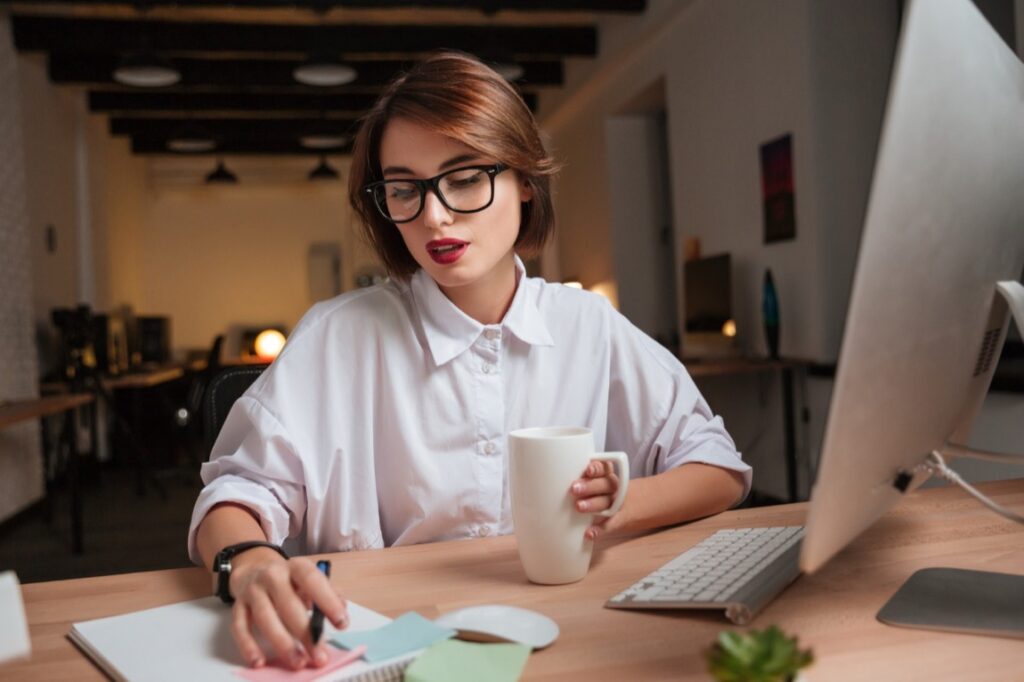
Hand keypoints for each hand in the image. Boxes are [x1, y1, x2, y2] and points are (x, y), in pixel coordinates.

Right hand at [228, 549, 348, 669]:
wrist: (253, 568)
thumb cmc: (289, 580)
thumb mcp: (310, 580)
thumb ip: (329, 593)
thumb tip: (342, 613)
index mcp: (296, 567)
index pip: (312, 580)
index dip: (327, 600)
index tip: (341, 623)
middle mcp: (273, 575)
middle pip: (288, 604)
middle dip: (305, 632)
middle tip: (319, 655)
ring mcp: (253, 590)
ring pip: (265, 617)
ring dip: (282, 643)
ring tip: (297, 662)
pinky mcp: (238, 606)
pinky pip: (240, 627)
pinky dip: (248, 645)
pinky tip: (259, 661)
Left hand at [569, 461, 623, 539]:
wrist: (630, 505)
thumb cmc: (601, 490)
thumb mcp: (596, 479)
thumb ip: (579, 478)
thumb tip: (547, 478)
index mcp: (607, 474)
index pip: (604, 467)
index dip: (597, 468)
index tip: (587, 470)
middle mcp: (613, 487)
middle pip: (604, 485)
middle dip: (589, 486)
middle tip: (574, 489)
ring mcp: (617, 503)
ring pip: (606, 502)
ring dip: (593, 504)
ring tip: (579, 507)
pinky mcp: (618, 519)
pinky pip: (610, 524)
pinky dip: (600, 529)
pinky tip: (589, 533)